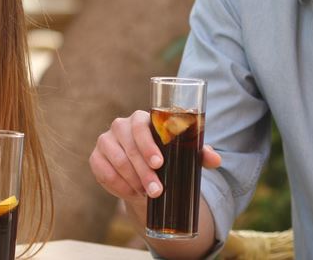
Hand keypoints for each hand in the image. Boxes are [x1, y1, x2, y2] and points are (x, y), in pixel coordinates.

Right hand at [89, 110, 221, 209]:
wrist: (143, 173)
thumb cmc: (166, 158)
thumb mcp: (183, 154)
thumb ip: (199, 153)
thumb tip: (216, 160)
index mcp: (141, 119)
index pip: (141, 126)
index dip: (148, 145)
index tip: (159, 164)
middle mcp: (121, 126)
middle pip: (129, 147)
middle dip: (143, 171)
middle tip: (156, 190)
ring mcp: (106, 141)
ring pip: (117, 161)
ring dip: (132, 180)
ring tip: (146, 193)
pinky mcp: (96, 158)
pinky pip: (103, 171)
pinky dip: (117, 184)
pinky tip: (130, 193)